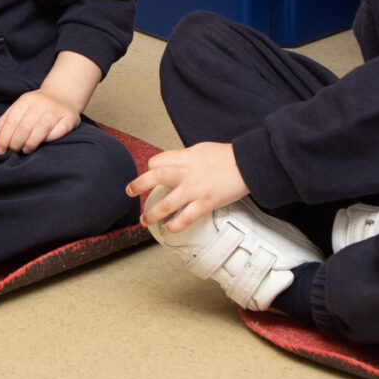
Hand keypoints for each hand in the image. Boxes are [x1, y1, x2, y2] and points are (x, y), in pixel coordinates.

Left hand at [0, 88, 81, 154]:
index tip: (0, 150)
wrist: (63, 96)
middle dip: (16, 143)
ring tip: (26, 150)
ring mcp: (56, 110)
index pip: (12, 121)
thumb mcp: (19, 109)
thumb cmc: (37, 108)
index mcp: (26, 100)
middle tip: (14, 150)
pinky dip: (49, 139)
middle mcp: (42, 103)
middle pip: (25, 126)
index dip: (4, 138)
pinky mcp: (70, 118)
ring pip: (41, 129)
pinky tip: (43, 143)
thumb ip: (6, 122)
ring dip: (30, 143)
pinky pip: (59, 131)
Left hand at [126, 140, 248, 233]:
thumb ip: (188, 158)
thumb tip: (179, 163)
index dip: (151, 168)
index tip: (150, 175)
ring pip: (166, 203)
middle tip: (129, 191)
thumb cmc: (228, 156)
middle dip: (138, 184)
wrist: (249, 163)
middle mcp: (186, 172)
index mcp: (185, 157)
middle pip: (155, 176)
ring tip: (144, 220)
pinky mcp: (205, 203)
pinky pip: (185, 217)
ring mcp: (194, 189)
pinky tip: (169, 228)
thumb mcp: (202, 149)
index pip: (158, 161)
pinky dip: (175, 225)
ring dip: (152, 213)